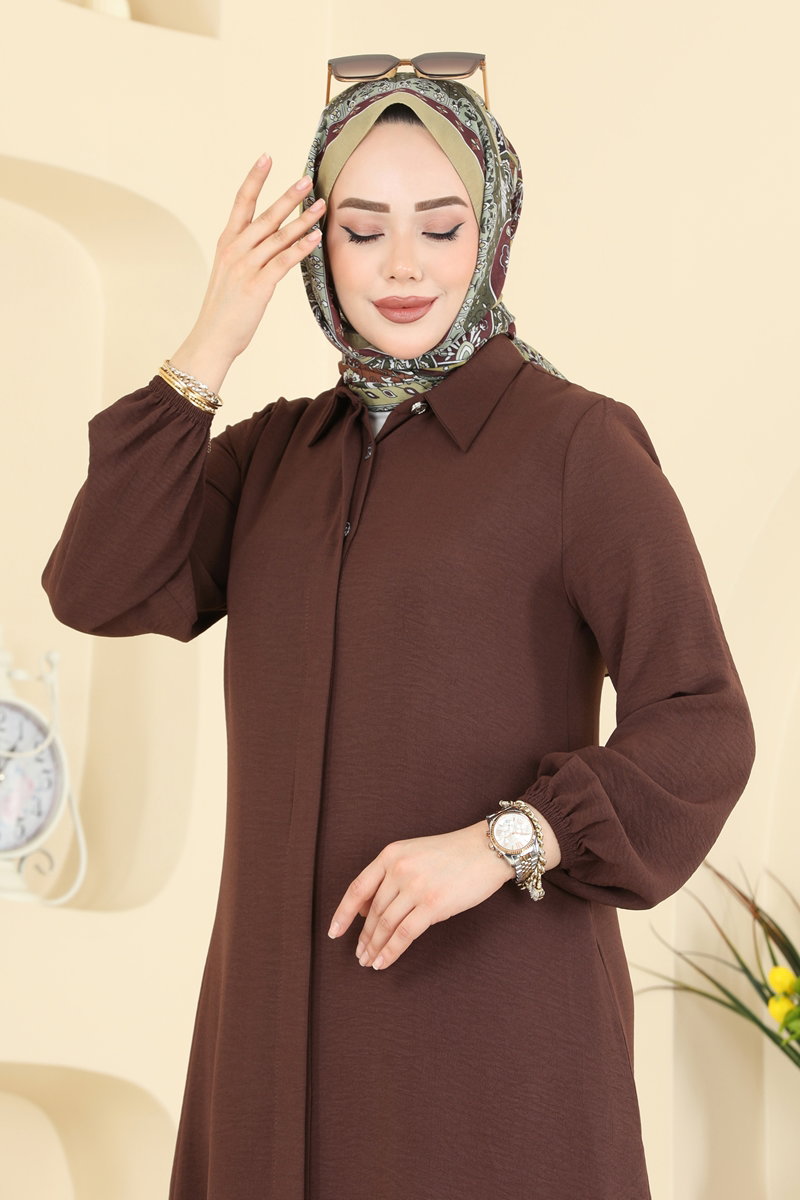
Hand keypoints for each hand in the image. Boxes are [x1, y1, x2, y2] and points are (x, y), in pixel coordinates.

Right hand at [170, 155, 324, 391]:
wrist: (212, 338)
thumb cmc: (224, 310)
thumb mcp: (230, 274)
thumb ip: (247, 255)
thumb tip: (269, 242)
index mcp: (227, 243)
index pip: (241, 203)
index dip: (254, 179)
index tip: (266, 157)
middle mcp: (235, 250)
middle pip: (264, 215)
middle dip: (287, 196)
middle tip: (307, 178)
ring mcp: (245, 267)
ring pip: (277, 237)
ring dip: (302, 220)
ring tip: (321, 206)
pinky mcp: (257, 286)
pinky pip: (282, 262)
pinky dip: (300, 249)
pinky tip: (315, 239)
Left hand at [327, 821, 513, 970]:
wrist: (487, 849)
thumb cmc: (453, 854)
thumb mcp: (414, 853)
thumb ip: (390, 875)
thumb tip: (366, 909)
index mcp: (391, 855)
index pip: (357, 888)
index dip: (343, 913)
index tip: (334, 932)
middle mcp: (399, 869)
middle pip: (373, 912)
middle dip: (363, 937)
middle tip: (358, 954)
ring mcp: (416, 887)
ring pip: (385, 925)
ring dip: (374, 947)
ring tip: (368, 962)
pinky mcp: (433, 905)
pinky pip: (404, 934)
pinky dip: (391, 952)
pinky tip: (383, 963)